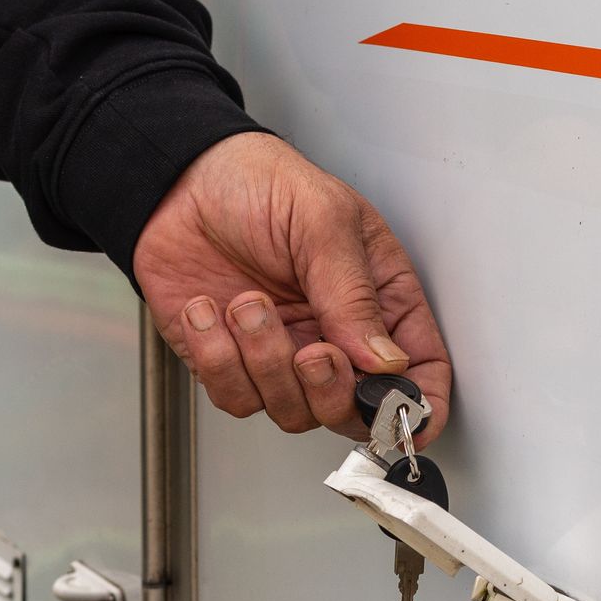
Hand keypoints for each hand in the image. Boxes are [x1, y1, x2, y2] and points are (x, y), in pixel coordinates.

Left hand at [133, 132, 450, 442]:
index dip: (418, 406)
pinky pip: (236, 399)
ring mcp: (285, 357)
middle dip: (330, 391)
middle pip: (354, 412)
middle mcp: (336, 338)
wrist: (179, 182)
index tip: (403, 417)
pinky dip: (217, 359)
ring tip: (246, 302)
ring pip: (293, 412)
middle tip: (310, 351)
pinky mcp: (232, 366)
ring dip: (264, 362)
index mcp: (380, 301)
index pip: (420, 371)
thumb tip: (385, 361)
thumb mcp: (323, 221)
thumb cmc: (258, 183)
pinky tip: (210, 310)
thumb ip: (354, 295)